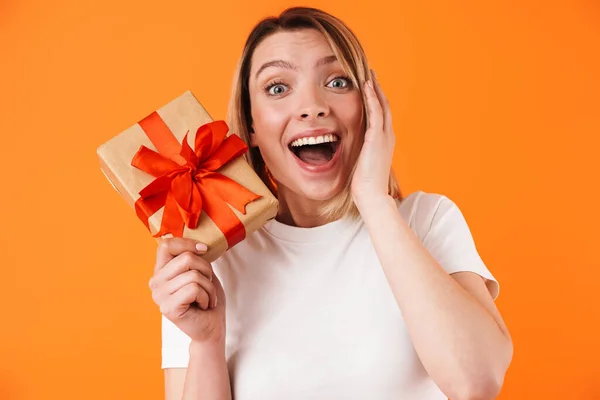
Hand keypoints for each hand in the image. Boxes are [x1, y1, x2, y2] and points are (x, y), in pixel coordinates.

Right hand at [149, 237, 225, 343]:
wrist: (211, 328)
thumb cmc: (207, 299)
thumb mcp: (201, 272)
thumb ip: (194, 258)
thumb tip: (199, 244)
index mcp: (161, 271)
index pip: (166, 245)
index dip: (188, 244)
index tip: (204, 250)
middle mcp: (155, 282)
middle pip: (186, 258)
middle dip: (206, 270)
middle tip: (208, 285)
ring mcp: (159, 296)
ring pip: (193, 275)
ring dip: (209, 287)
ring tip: (206, 298)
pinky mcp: (168, 308)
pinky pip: (194, 289)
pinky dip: (206, 297)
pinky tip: (203, 306)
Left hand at [351, 70, 395, 206]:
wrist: (371, 195)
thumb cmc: (365, 185)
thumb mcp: (363, 164)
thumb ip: (361, 154)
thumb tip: (353, 153)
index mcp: (384, 142)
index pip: (381, 116)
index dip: (376, 101)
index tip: (370, 89)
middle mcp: (387, 136)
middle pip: (384, 106)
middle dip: (378, 90)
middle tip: (371, 75)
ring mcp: (384, 136)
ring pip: (382, 105)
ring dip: (375, 89)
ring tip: (369, 75)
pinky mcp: (377, 137)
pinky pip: (375, 112)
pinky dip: (372, 97)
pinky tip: (366, 85)